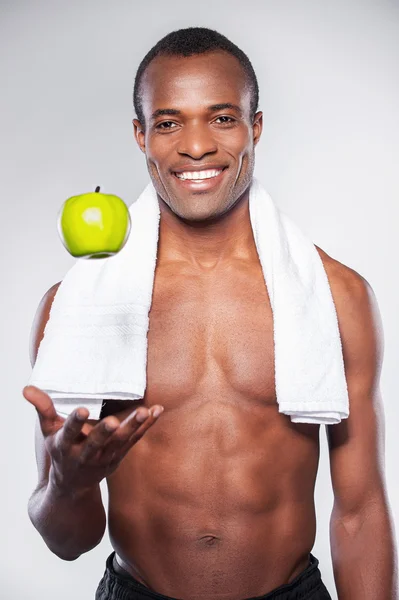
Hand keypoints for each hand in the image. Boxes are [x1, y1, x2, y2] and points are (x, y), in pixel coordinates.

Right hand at [23, 385, 163, 492]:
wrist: (72, 486)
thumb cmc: (60, 450)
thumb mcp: (48, 431)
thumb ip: (42, 408)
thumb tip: (27, 388)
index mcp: (64, 446)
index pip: (69, 433)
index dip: (75, 422)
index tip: (83, 410)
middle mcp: (84, 455)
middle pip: (96, 443)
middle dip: (105, 432)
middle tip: (114, 421)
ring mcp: (104, 458)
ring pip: (120, 442)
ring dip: (133, 427)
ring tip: (144, 411)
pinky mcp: (119, 457)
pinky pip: (135, 440)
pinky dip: (146, 426)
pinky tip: (157, 410)